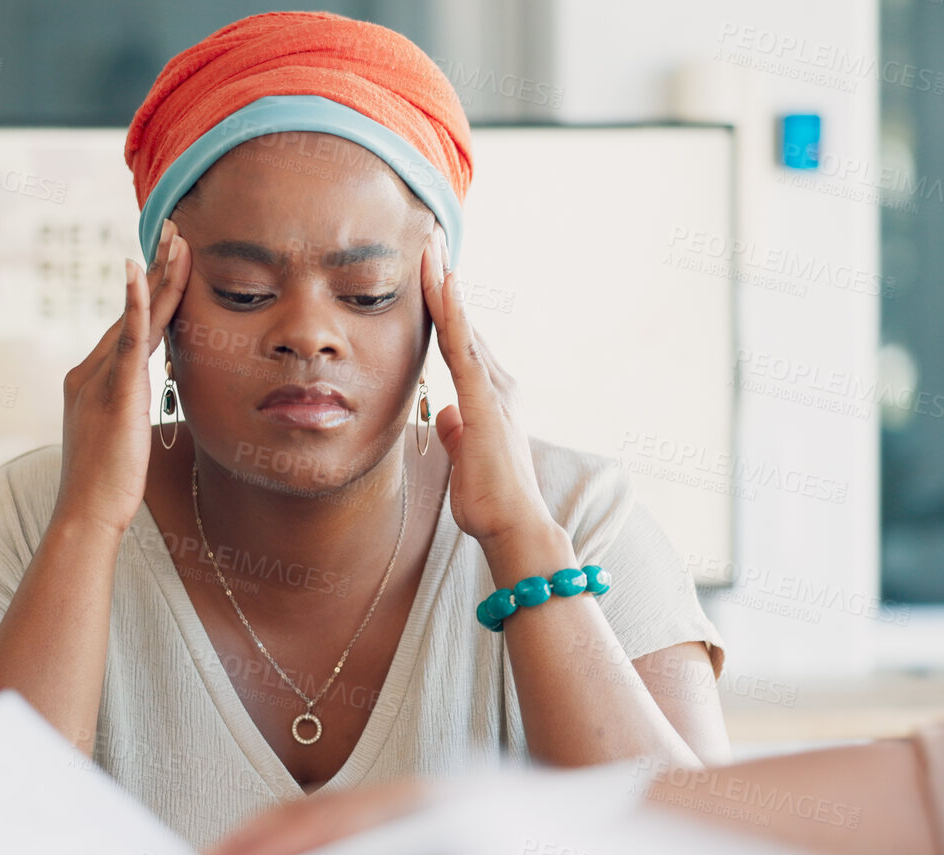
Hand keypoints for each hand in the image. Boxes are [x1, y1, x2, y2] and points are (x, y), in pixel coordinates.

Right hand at [51, 218, 192, 536]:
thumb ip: (130, 413)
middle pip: (131, 312)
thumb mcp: (122, 441)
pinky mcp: (114, 392)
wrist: (85, 515)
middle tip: (173, 230)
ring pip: (135, 318)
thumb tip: (144, 408)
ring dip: (157, 275)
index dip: (149, 294)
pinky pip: (127, 340)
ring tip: (176, 239)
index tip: (167, 261)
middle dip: (155, 270)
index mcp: (91, 382)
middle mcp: (89, 372)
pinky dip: (135, 304)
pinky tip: (140, 271)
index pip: (129, 329)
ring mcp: (99, 380)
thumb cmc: (106, 489)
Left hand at [420, 226, 555, 547]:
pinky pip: (464, 348)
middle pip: (463, 323)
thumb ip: (456, 432)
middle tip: (429, 238)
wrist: (513, 527)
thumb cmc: (489, 501)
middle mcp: (498, 386)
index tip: (429, 271)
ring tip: (430, 246)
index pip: (460, 341)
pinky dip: (454, 313)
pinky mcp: (485, 402)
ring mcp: (493, 391)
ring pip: (463, 326)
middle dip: (444, 280)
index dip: (445, 305)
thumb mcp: (463, 458)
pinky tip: (445, 284)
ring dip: (445, 285)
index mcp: (489, 398)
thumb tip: (444, 416)